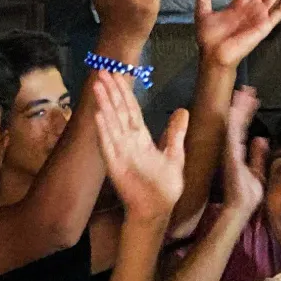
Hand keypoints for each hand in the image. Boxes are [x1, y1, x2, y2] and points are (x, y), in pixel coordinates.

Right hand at [93, 72, 187, 221]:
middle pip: (118, 111)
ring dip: (104, 104)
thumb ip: (175, 132)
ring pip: (111, 123)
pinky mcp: (115, 166)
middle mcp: (128, 142)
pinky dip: (103, 131)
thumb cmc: (164, 186)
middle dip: (110, 91)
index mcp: (141, 138)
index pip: (131, 109)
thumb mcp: (174, 154)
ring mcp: (120, 152)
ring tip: (97, 86)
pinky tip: (98, 116)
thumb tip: (182, 111)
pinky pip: (108, 146)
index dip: (124, 91)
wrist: (157, 209)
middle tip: (103, 70)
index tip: (118, 73)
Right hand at [223, 86, 266, 216]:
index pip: (242, 129)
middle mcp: (232, 150)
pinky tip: (238, 107)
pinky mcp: (229, 155)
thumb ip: (258, 156)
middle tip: (249, 89)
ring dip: (240, 108)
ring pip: (234, 125)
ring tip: (245, 92)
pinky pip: (232, 133)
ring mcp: (229, 152)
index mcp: (237, 153)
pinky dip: (235, 120)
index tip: (253, 98)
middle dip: (243, 106)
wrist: (240, 208)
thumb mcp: (257, 173)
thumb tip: (260, 138)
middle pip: (238, 124)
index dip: (247, 113)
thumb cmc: (247, 196)